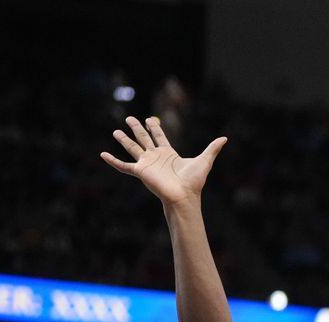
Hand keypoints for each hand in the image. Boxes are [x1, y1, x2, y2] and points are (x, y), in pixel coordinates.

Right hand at [100, 116, 226, 204]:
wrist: (184, 196)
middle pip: (144, 139)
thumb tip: (225, 138)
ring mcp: (147, 164)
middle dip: (137, 128)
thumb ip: (213, 148)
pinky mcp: (140, 172)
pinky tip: (103, 155)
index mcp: (168, 154)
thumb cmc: (193, 182)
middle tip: (129, 118)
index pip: (159, 137)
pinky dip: (113, 161)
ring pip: (132, 148)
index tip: (149, 119)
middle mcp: (156, 157)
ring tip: (115, 131)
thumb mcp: (205, 160)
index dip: (154, 128)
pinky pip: (123, 166)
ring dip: (124, 140)